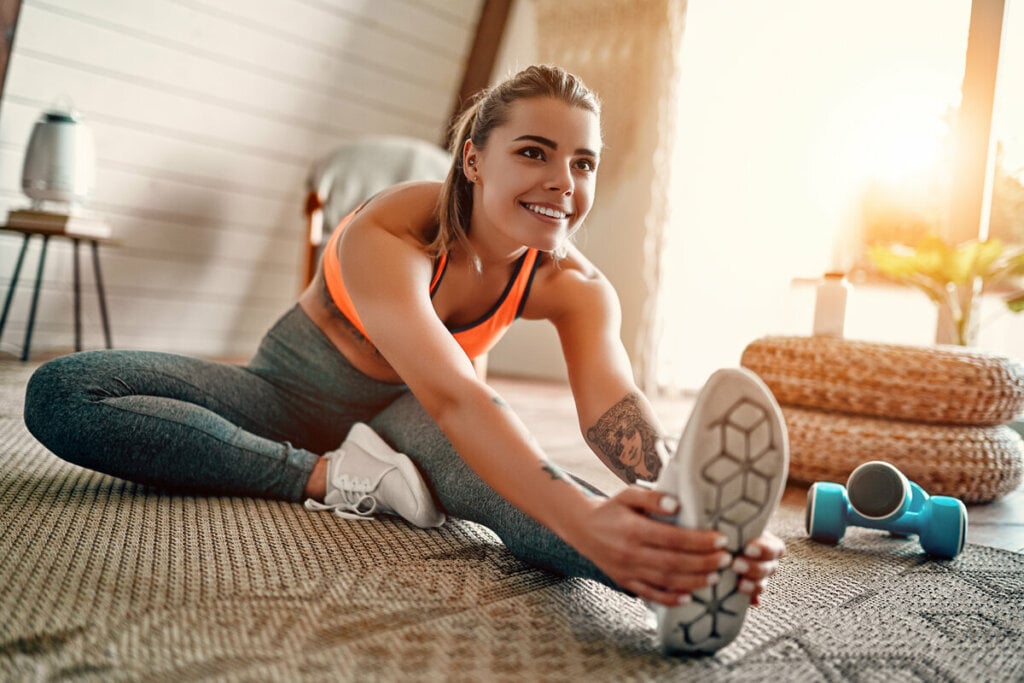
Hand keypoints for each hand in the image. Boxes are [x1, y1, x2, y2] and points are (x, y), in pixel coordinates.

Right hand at [568, 486, 730, 606]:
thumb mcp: (628, 495)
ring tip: (715, 577)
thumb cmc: (612, 509)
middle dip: (704, 563)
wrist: (582, 528)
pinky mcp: (625, 582)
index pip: (673, 538)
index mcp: (633, 530)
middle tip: (726, 559)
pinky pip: (650, 594)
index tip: (721, 539)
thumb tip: (677, 505)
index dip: (699, 541)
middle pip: (674, 562)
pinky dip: (670, 599)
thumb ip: (652, 498)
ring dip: (693, 581)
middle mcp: (630, 553)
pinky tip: (688, 597)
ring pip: (665, 580)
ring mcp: (627, 571)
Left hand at [731, 530, 784, 605]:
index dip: (765, 550)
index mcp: (766, 544)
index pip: (776, 549)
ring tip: (739, 584)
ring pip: (762, 584)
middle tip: (736, 564)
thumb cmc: (724, 531)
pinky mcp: (748, 590)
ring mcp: (757, 577)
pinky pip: (754, 598)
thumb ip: (734, 527)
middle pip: (769, 569)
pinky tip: (750, 601)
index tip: (748, 548)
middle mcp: (765, 562)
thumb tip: (729, 528)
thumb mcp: (730, 526)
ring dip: (753, 585)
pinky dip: (751, 599)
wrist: (713, 543)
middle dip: (754, 568)